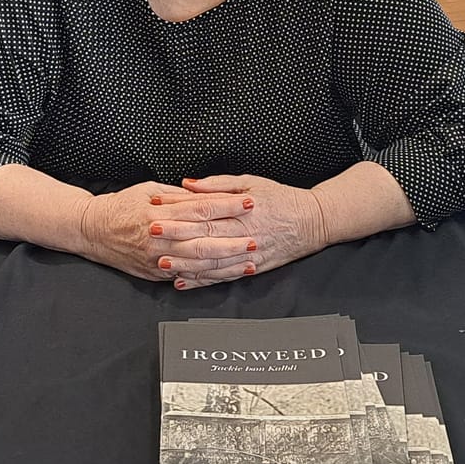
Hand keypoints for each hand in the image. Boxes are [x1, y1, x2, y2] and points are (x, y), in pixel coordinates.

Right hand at [73, 181, 250, 284]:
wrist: (92, 230)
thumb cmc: (122, 205)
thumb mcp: (149, 189)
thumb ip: (179, 194)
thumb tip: (207, 192)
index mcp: (158, 212)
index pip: (200, 208)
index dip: (226, 206)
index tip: (248, 202)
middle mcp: (158, 237)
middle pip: (202, 239)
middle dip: (232, 240)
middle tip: (255, 237)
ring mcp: (157, 258)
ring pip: (197, 263)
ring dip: (226, 263)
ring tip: (248, 261)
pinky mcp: (155, 274)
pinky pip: (186, 278)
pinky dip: (208, 278)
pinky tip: (226, 275)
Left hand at [168, 174, 328, 288]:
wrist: (314, 221)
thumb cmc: (282, 198)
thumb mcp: (251, 182)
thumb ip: (218, 185)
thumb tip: (188, 184)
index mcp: (243, 209)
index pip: (205, 211)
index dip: (178, 211)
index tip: (156, 209)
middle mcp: (245, 233)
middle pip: (204, 236)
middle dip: (176, 237)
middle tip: (150, 236)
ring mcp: (248, 254)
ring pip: (212, 261)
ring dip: (185, 263)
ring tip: (161, 263)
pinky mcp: (252, 268)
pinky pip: (223, 277)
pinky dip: (203, 281)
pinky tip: (184, 282)